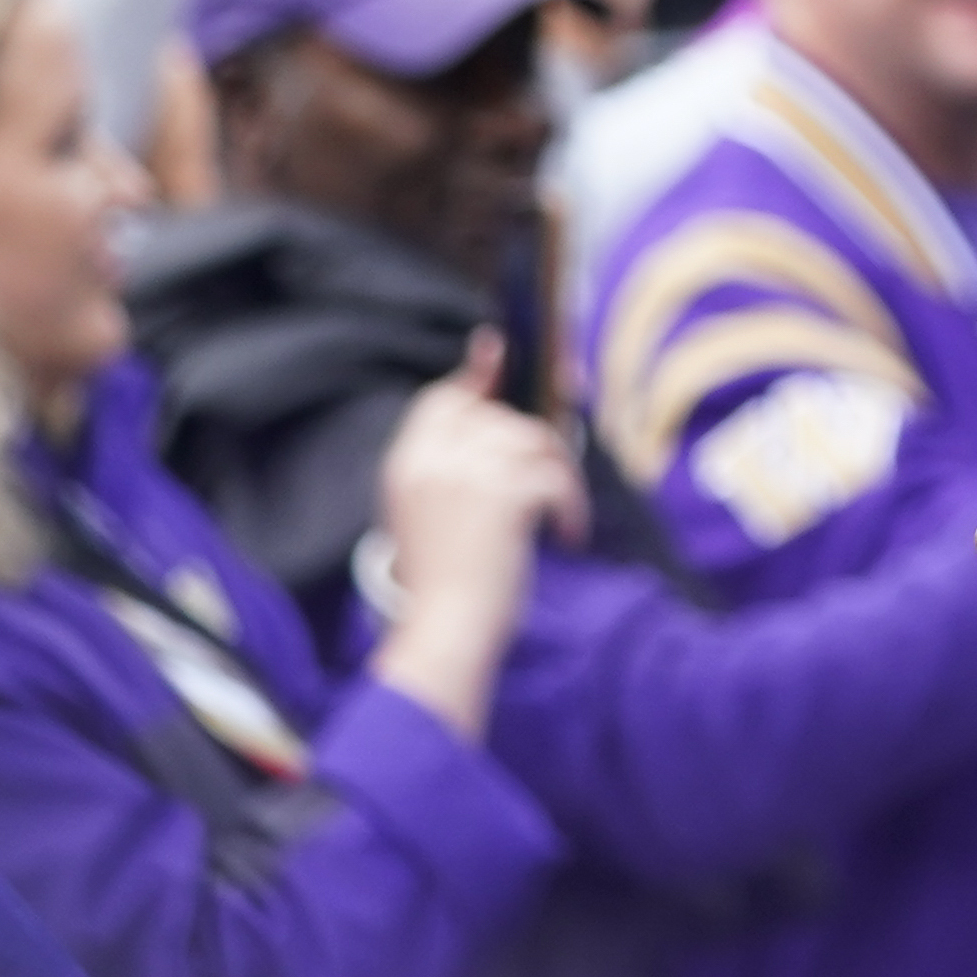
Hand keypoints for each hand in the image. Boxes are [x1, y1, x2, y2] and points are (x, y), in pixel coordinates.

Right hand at [369, 334, 582, 735]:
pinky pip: (556, 476)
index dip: (474, 376)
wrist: (445, 629)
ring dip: (560, 478)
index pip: (441, 401)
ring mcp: (466, 473)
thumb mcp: (431, 516)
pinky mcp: (504, 493)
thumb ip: (451, 468)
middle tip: (555, 481)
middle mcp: (430, 460)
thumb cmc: (445, 585)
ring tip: (561, 520)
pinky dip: (571, 505)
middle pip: (501, 420)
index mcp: (404, 465)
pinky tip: (566, 535)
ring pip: (536, 442)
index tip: (495, 347)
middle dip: (538, 445)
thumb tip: (496, 425)